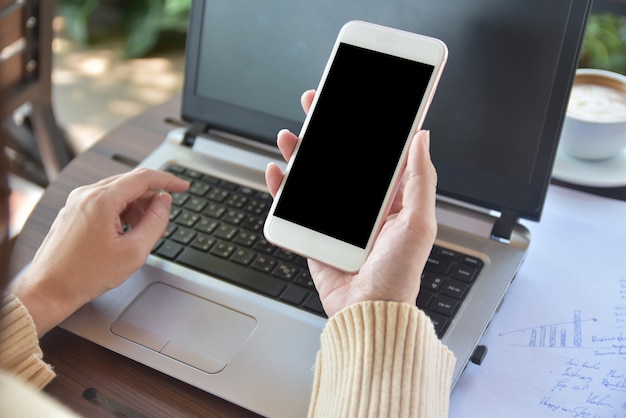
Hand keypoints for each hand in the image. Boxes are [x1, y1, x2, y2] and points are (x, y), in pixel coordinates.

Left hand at [11, 168, 188, 335]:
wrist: (48, 290)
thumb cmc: (84, 275)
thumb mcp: (134, 251)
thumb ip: (155, 221)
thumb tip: (164, 202)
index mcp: (102, 200)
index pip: (144, 178)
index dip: (168, 181)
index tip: (183, 187)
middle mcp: (86, 195)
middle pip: (131, 184)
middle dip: (152, 199)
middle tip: (163, 221)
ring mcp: (77, 202)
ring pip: (118, 193)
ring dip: (136, 208)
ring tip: (142, 234)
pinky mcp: (73, 212)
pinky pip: (104, 202)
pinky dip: (121, 212)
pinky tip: (125, 234)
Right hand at [266, 90, 437, 316]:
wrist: (368, 311)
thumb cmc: (399, 275)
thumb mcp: (419, 222)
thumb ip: (420, 178)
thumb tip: (422, 138)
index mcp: (390, 198)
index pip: (375, 154)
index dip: (365, 127)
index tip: (354, 101)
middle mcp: (362, 205)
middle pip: (340, 159)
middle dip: (326, 130)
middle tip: (315, 105)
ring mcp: (336, 219)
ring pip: (314, 176)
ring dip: (300, 153)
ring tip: (289, 136)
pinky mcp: (315, 233)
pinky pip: (294, 205)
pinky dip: (281, 187)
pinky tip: (276, 170)